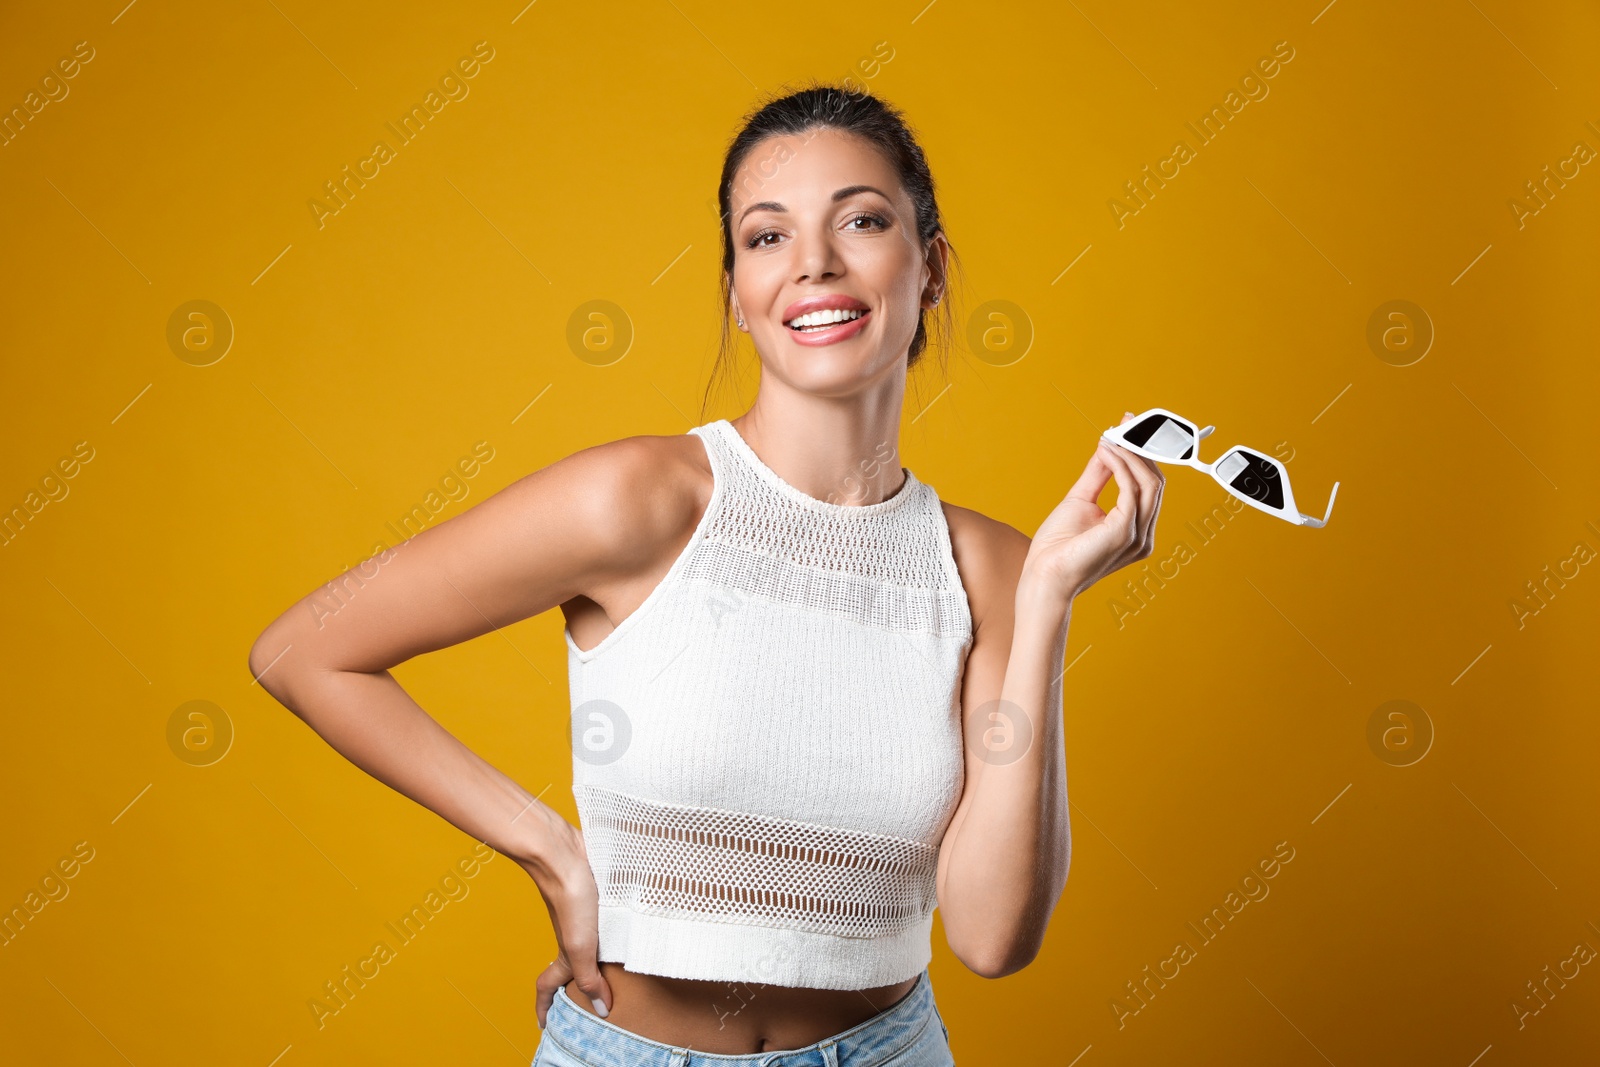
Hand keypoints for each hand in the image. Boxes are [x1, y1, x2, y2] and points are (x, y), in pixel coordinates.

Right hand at [521, 812, 614, 1029]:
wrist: (568, 853)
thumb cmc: (570, 897)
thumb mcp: (581, 945)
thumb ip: (590, 977)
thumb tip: (601, 1010)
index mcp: (566, 953)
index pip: (548, 985)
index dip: (544, 1007)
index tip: (544, 1024)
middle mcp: (574, 936)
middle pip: (573, 968)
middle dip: (578, 987)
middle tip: (590, 1003)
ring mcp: (586, 917)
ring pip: (591, 944)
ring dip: (601, 958)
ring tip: (619, 971)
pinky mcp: (599, 898)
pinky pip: (608, 921)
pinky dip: (617, 930)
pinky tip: (634, 928)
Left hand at [1027, 411, 1164, 600]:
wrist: (1043, 576)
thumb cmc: (1058, 547)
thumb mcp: (1081, 500)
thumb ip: (1099, 474)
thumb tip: (1109, 445)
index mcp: (1137, 530)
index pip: (1151, 486)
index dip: (1144, 455)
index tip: (1130, 428)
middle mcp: (1143, 535)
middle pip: (1156, 482)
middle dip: (1141, 449)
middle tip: (1126, 424)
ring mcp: (1137, 536)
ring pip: (1149, 483)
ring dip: (1131, 453)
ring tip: (1113, 436)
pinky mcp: (1124, 532)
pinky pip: (1131, 489)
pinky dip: (1121, 465)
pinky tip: (1106, 451)